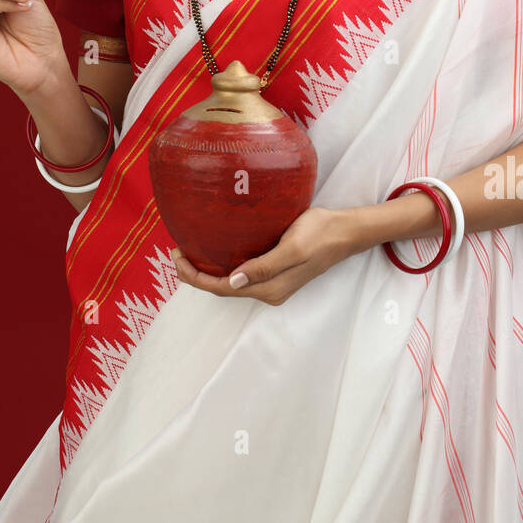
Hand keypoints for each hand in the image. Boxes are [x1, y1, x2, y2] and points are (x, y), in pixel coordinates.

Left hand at [172, 207, 352, 304]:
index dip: (196, 277)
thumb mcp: (292, 248)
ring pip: (231, 281)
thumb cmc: (320, 234)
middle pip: (223, 288)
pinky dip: (224, 264)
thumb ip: (263, 266)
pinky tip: (216, 248)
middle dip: (196, 274)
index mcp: (269, 289)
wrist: (345, 231)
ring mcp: (273, 282)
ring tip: (190, 249)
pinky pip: (242, 272)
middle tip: (177, 251)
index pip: (222, 288)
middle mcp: (268, 290)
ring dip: (208, 269)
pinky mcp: (276, 271)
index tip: (178, 257)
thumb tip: (232, 281)